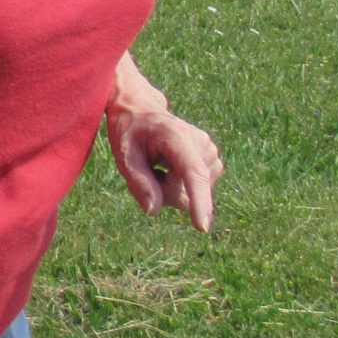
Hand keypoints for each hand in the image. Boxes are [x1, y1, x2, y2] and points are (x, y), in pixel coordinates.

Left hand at [105, 56, 222, 231]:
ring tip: (157, 164)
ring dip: (171, 187)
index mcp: (177, 137)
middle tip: (146, 167)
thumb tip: (153, 211)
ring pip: (192, 192)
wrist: (142, 110)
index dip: (200, 201)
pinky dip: (179, 185)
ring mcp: (210, 151)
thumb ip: (139, 182)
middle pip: (187, 190)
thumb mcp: (124, 156)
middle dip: (164, 190)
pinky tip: (168, 167)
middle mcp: (200, 142)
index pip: (193, 173)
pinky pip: (197, 188)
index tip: (203, 227)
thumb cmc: (130, 132)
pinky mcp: (212, 159)